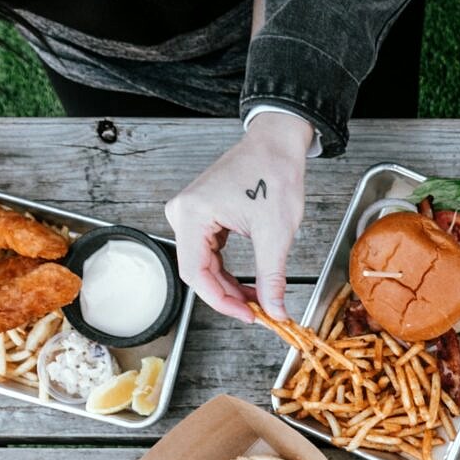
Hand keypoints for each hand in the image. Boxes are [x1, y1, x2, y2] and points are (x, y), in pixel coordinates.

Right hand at [161, 112, 312, 321]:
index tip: (249, 315)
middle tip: (258, 312)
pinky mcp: (201, 215)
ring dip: (229, 285)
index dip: (221, 301)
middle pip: (198, 271)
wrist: (276, 144)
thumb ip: (271, 276)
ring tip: (257, 299)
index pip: (196, 273)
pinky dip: (228, 270)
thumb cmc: (274, 174)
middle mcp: (182, 213)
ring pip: (204, 264)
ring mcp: (190, 214)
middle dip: (228, 295)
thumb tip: (274, 309)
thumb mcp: (276, 233)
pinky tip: (248, 283)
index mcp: (192, 214)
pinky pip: (209, 252)